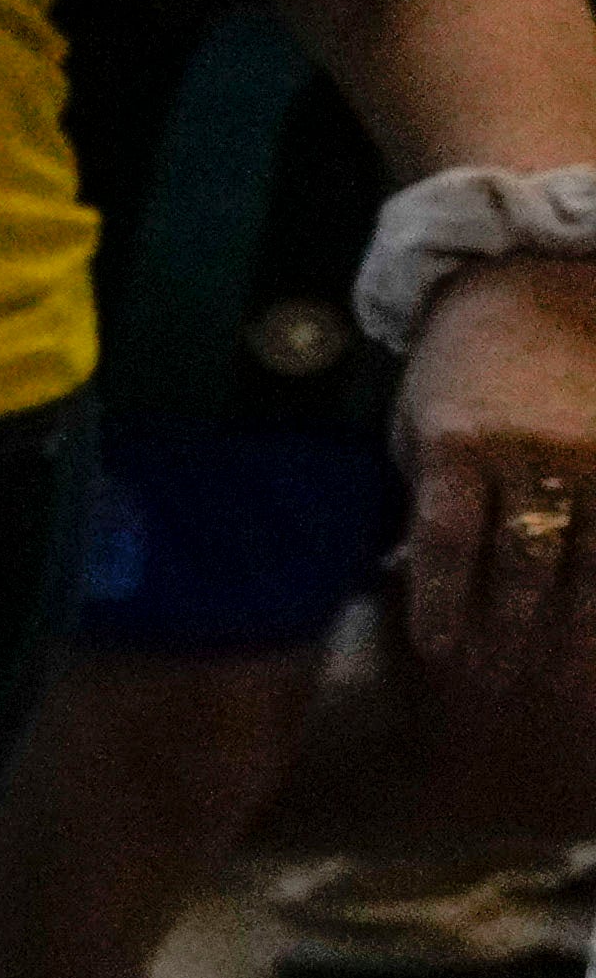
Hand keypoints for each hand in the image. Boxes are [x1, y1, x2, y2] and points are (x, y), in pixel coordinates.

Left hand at [394, 261, 595, 670]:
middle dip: (512, 633)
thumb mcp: (415, 430)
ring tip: (561, 678)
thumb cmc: (455, 376)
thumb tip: (402, 586)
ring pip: (593, 560)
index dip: (444, 603)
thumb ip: (420, 503)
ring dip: (576, 628)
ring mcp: (595, 452)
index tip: (439, 652)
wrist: (532, 292)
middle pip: (525, 564)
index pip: (447, 541)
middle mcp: (531, 450)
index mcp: (456, 444)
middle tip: (502, 685)